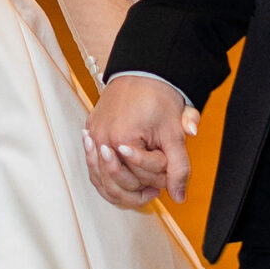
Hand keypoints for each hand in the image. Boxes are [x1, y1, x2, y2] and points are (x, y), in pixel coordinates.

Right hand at [82, 76, 199, 209]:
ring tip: (141, 187)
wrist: (144, 72)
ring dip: (121, 189)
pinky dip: (106, 178)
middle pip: (118, 184)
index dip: (160, 179)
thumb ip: (179, 168)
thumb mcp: (174, 135)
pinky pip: (93, 167)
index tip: (168, 173)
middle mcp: (101, 140)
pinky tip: (119, 179)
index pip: (140, 178)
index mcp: (121, 140)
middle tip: (156, 186)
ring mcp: (92, 136)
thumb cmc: (159, 100)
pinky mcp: (90, 132)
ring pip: (101, 181)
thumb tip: (179, 197)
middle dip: (140, 187)